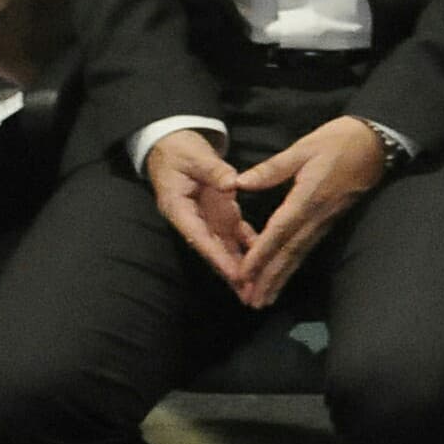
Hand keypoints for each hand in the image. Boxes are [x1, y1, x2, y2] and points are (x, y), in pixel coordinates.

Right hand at [143, 129, 258, 288]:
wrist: (175, 146)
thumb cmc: (180, 151)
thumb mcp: (194, 156)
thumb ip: (213, 170)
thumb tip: (231, 183)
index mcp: (179, 209)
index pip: (200, 238)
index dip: (217, 258)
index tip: (235, 275)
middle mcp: (194, 220)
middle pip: (214, 251)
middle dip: (231, 275)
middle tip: (250, 297)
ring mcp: (209, 219)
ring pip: (227, 248)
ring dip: (242, 268)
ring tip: (259, 289)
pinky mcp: (221, 213)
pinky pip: (238, 234)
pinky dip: (251, 247)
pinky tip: (267, 261)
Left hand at [226, 116, 390, 307]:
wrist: (376, 145)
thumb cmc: (338, 141)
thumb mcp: (303, 147)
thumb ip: (272, 168)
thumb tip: (239, 183)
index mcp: (308, 197)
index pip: (280, 231)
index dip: (261, 254)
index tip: (244, 273)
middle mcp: (317, 216)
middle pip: (290, 252)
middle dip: (269, 278)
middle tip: (252, 302)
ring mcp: (324, 222)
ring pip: (299, 255)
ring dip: (280, 279)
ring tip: (263, 300)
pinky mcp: (328, 222)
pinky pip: (307, 249)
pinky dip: (292, 267)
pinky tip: (282, 278)